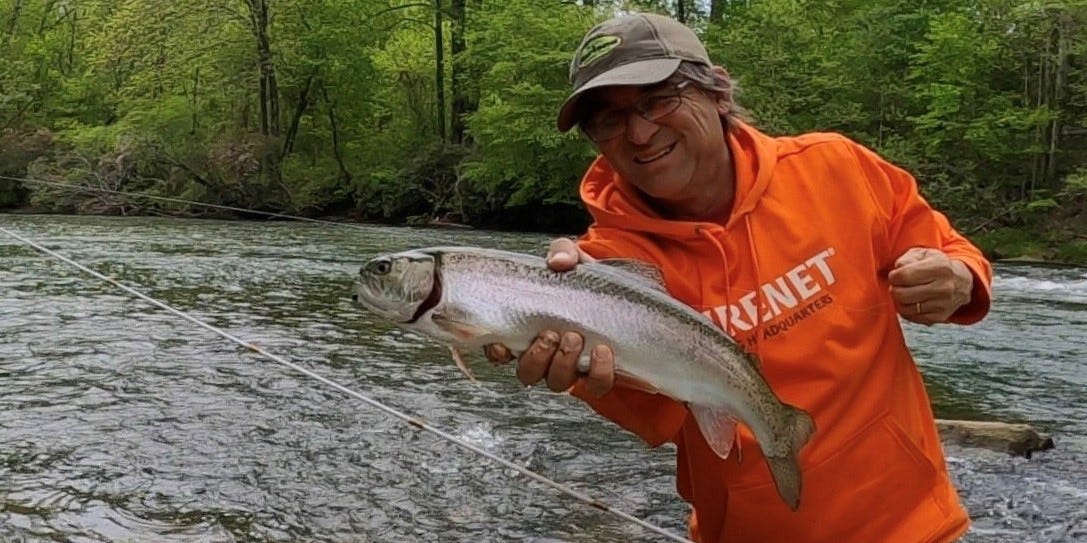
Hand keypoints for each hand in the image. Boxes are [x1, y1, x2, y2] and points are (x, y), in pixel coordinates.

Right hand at [483, 238, 615, 396]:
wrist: (621, 294)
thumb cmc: (584, 280)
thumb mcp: (572, 259)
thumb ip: (562, 252)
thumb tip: (558, 262)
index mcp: (527, 330)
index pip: (500, 351)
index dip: (497, 353)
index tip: (504, 345)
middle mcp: (545, 356)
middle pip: (528, 372)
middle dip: (537, 356)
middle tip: (551, 333)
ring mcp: (571, 368)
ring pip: (556, 382)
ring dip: (563, 363)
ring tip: (575, 337)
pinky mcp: (597, 374)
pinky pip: (595, 385)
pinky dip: (598, 372)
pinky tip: (603, 351)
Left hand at [888, 247, 972, 324]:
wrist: (961, 282)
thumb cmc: (936, 265)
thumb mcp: (924, 254)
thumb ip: (907, 258)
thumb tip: (898, 270)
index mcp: (939, 267)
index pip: (904, 276)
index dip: (894, 276)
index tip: (895, 275)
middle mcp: (944, 287)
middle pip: (903, 294)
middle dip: (895, 289)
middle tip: (898, 286)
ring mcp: (943, 304)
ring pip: (906, 308)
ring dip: (900, 301)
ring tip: (905, 293)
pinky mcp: (940, 316)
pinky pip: (913, 317)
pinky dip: (908, 311)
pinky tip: (912, 302)